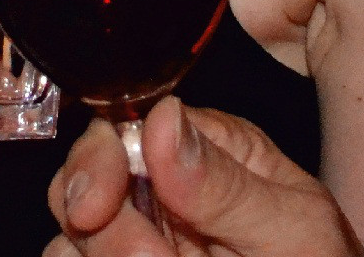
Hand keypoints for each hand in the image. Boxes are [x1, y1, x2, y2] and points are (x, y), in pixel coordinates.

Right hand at [47, 97, 363, 256]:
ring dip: (101, 256)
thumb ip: (226, 183)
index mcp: (203, 149)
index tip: (94, 205)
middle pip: (83, 179)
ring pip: (71, 236)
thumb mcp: (292, 229)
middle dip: (96, 220)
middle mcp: (161, 188)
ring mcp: (142, 238)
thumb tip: (161, 119)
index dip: (98, 161)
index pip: (124, 126)